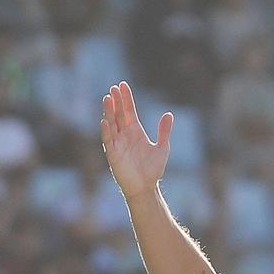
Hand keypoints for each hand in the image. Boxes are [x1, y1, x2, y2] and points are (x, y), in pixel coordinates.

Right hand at [100, 81, 171, 198]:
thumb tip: (169, 114)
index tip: (123, 85)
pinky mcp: (113, 154)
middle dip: (116, 101)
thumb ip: (164, 131)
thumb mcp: (162, 148)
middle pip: (119, 114)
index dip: (126, 98)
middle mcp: (125, 135)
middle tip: (113, 87)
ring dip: (109, 112)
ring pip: (111, 124)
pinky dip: (106, 131)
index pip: (129, 111)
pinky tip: (105, 121)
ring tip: (107, 98)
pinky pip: (108, 140)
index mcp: (136, 131)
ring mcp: (118, 143)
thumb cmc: (153, 169)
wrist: (146, 188)